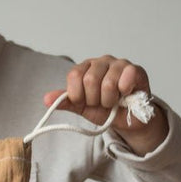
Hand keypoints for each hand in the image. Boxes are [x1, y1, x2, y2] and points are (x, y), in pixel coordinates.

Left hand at [44, 56, 167, 153]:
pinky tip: (126, 94)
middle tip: (101, 103)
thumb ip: (65, 102)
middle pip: (89, 80)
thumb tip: (46, 99)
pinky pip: (125, 79)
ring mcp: (118, 63)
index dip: (78, 95)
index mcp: (85, 68)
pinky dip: (124, 92)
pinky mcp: (134, 69)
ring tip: (114, 101)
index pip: (74, 76)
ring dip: (110, 100)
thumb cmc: (105, 110)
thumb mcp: (81, 108)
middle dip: (95, 100)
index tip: (85, 102)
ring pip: (108, 83)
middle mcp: (101, 62)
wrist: (127, 120)